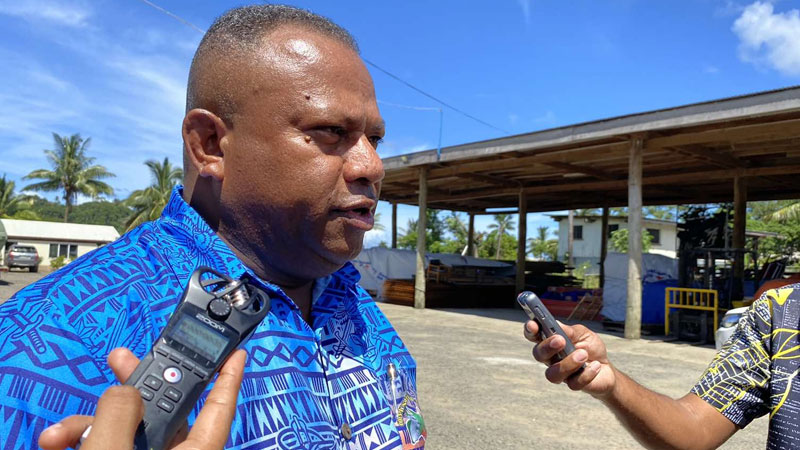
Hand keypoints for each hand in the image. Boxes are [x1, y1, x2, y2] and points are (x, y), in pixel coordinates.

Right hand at [38, 348, 246, 449]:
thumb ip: (122, 413)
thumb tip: (125, 392)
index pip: (219, 410)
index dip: (229, 380)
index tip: (237, 355)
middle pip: (166, 413)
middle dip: (138, 386)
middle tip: (121, 359)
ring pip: (128, 434)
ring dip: (91, 425)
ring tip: (59, 435)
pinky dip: (87, 444)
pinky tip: (59, 445)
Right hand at [523, 320, 615, 396]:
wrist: (607, 368)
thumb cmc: (591, 348)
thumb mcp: (583, 334)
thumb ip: (569, 331)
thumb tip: (555, 324)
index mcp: (550, 341)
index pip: (533, 335)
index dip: (530, 330)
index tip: (533, 325)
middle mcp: (551, 358)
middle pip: (538, 354)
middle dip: (547, 347)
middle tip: (560, 340)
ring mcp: (560, 373)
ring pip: (552, 373)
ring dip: (568, 363)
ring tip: (583, 354)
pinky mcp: (573, 384)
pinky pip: (573, 383)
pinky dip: (586, 373)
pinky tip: (595, 365)